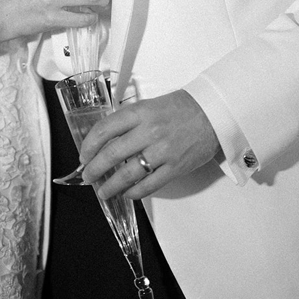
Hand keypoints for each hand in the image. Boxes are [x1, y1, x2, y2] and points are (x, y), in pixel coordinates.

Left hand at [79, 90, 220, 202]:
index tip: (84, 154)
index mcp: (142, 112)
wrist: (214, 113)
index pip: (106, 128)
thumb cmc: (182, 108)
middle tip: (87, 176)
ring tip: (102, 191)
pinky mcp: (174, 168)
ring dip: (110, 186)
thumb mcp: (152, 105)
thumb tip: (107, 140)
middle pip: (112, 154)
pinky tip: (126, 193)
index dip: (89, 144)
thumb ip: (131, 120)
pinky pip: (148, 186)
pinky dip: (133, 193)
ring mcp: (163, 151)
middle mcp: (150, 131)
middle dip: (94, 169)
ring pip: (127, 174)